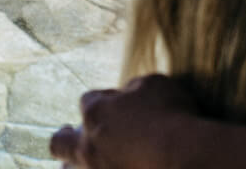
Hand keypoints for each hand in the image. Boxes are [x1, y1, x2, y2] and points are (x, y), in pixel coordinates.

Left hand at [51, 75, 197, 167]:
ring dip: (72, 165)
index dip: (101, 101)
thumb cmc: (172, 117)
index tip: (115, 104)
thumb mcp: (154, 84)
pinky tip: (107, 168)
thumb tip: (128, 94)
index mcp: (96, 112)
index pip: (88, 101)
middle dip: (65, 137)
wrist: (185, 157)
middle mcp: (88, 144)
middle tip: (70, 134)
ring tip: (77, 164)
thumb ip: (134, 88)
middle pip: (61, 142)